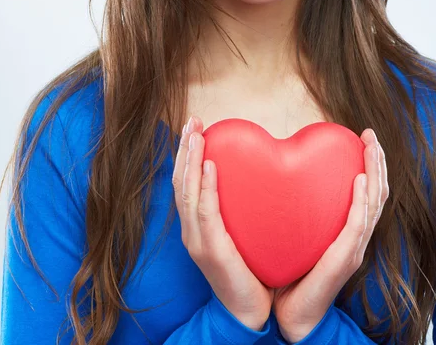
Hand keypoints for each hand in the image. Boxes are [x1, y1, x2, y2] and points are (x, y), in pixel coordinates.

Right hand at [172, 115, 274, 330]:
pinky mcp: (210, 251)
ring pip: (187, 193)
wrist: (249, 313)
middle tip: (192, 122)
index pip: (185, 183)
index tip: (194, 128)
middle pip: (180, 182)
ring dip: (190, 161)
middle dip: (184, 150)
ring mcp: (197, 241)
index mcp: (196, 226)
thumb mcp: (240, 234)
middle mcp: (190, 231)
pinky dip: (205, 188)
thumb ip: (238, 209)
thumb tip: (255, 177)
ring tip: (196, 135)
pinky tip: (210, 166)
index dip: (186, 154)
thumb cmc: (250, 271)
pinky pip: (206, 214)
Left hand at [273, 128, 388, 342]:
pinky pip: (358, 225)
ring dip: (376, 172)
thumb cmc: (292, 275)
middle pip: (378, 193)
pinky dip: (361, 201)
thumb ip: (301, 212)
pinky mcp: (344, 259)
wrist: (293, 316)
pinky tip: (360, 179)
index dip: (371, 164)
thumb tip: (283, 179)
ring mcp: (354, 248)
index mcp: (348, 231)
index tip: (363, 137)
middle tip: (369, 135)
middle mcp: (357, 237)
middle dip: (377, 161)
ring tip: (371, 147)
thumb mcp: (300, 235)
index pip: (368, 192)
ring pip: (374, 204)